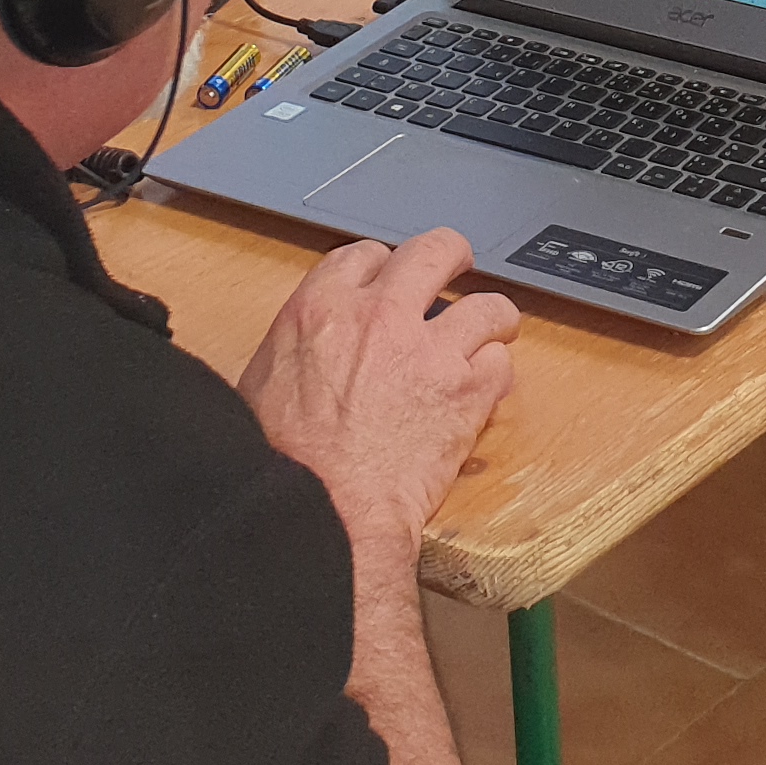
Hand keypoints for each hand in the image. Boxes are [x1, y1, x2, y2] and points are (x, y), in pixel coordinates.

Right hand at [237, 228, 519, 556]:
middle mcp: (380, 316)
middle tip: (459, 268)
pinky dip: (495, 376)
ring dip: (492, 320)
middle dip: (451, 256)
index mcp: (322, 308)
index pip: (366, 255)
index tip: (392, 278)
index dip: (384, 265)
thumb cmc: (285, 463)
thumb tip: (310, 346)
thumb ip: (299, 344)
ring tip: (493, 332)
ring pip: (488, 306)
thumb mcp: (264, 383)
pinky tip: (484, 389)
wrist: (324, 513)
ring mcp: (429, 351)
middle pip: (434, 251)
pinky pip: (501, 365)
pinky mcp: (466, 391)